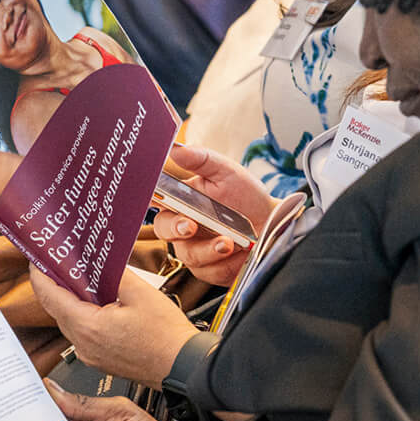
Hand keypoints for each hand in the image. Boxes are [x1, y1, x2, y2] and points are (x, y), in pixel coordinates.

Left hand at [29, 266, 197, 386]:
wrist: (184, 367)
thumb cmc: (167, 337)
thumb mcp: (141, 293)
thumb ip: (114, 273)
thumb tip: (100, 260)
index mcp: (88, 327)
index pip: (50, 296)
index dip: (40, 274)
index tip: (38, 258)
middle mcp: (84, 344)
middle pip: (57, 309)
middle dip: (54, 284)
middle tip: (58, 262)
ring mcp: (91, 354)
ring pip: (69, 321)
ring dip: (70, 299)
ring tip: (79, 277)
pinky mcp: (101, 359)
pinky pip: (83, 332)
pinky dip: (82, 314)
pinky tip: (96, 301)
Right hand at [154, 145, 275, 285]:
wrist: (272, 221)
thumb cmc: (245, 195)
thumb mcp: (226, 171)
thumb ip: (201, 160)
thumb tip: (176, 149)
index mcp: (180, 200)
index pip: (154, 198)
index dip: (147, 198)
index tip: (154, 197)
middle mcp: (181, 225)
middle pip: (164, 229)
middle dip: (176, 228)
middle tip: (190, 226)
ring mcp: (193, 249)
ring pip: (188, 255)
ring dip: (207, 250)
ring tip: (228, 242)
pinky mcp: (209, 270)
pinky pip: (208, 271)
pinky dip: (225, 264)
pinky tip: (239, 253)